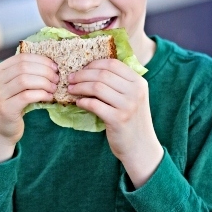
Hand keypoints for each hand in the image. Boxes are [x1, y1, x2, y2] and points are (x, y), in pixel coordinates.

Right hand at [0, 53, 58, 163]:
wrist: (0, 129)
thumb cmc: (12, 104)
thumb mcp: (14, 86)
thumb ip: (24, 73)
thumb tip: (50, 63)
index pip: (22, 57)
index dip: (41, 60)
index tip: (54, 67)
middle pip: (24, 67)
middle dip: (44, 71)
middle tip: (56, 79)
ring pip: (25, 80)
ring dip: (44, 83)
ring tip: (53, 88)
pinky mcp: (5, 108)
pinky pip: (27, 96)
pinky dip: (41, 95)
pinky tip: (49, 97)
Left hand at [67, 59, 163, 187]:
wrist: (141, 147)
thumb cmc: (132, 120)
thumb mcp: (132, 98)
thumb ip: (118, 84)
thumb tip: (89, 69)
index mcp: (139, 82)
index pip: (113, 63)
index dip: (94, 64)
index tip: (81, 68)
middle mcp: (135, 91)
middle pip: (102, 74)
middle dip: (82, 75)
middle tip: (70, 79)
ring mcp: (128, 105)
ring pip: (97, 87)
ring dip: (79, 87)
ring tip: (71, 90)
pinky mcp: (118, 119)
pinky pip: (94, 104)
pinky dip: (83, 101)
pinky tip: (78, 102)